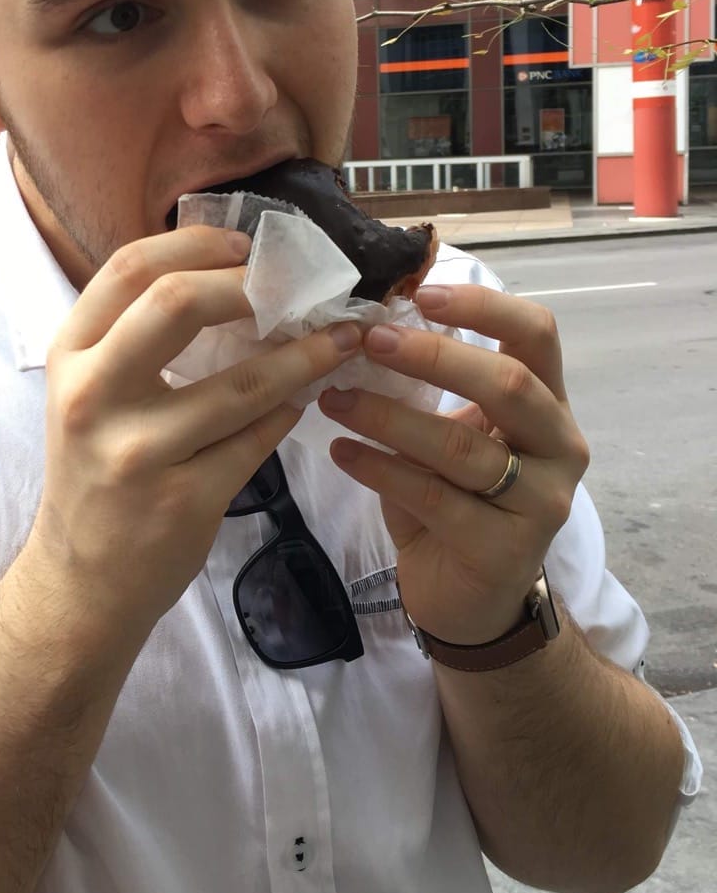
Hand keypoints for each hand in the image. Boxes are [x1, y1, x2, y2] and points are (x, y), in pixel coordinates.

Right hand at [27, 226, 364, 639]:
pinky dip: (290, 411)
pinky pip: (256, 441)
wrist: (82, 581)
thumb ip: (137, 337)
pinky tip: (308, 398)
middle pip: (176, 304)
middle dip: (251, 285)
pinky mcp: (182, 501)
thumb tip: (232, 275)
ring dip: (304, 354)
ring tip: (341, 337)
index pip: (130, 269)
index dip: (196, 243)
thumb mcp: (92, 394)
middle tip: (298, 286)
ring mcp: (137, 452)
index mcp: (71, 356)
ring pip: (241, 383)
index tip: (247, 245)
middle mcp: (93, 397)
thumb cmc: (96, 470)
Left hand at [318, 283, 589, 646]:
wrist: (468, 599)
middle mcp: (558, 447)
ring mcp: (540, 502)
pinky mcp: (504, 549)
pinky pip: (432, 497)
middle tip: (369, 340)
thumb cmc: (455, 498)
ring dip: (388, 416)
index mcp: (549, 404)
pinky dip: (378, 469)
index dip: (484, 307)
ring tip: (334, 399)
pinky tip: (341, 452)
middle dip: (433, 357)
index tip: (421, 293)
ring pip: (460, 447)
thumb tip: (364, 324)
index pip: (538, 335)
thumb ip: (430, 388)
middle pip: (508, 385)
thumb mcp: (452, 432)